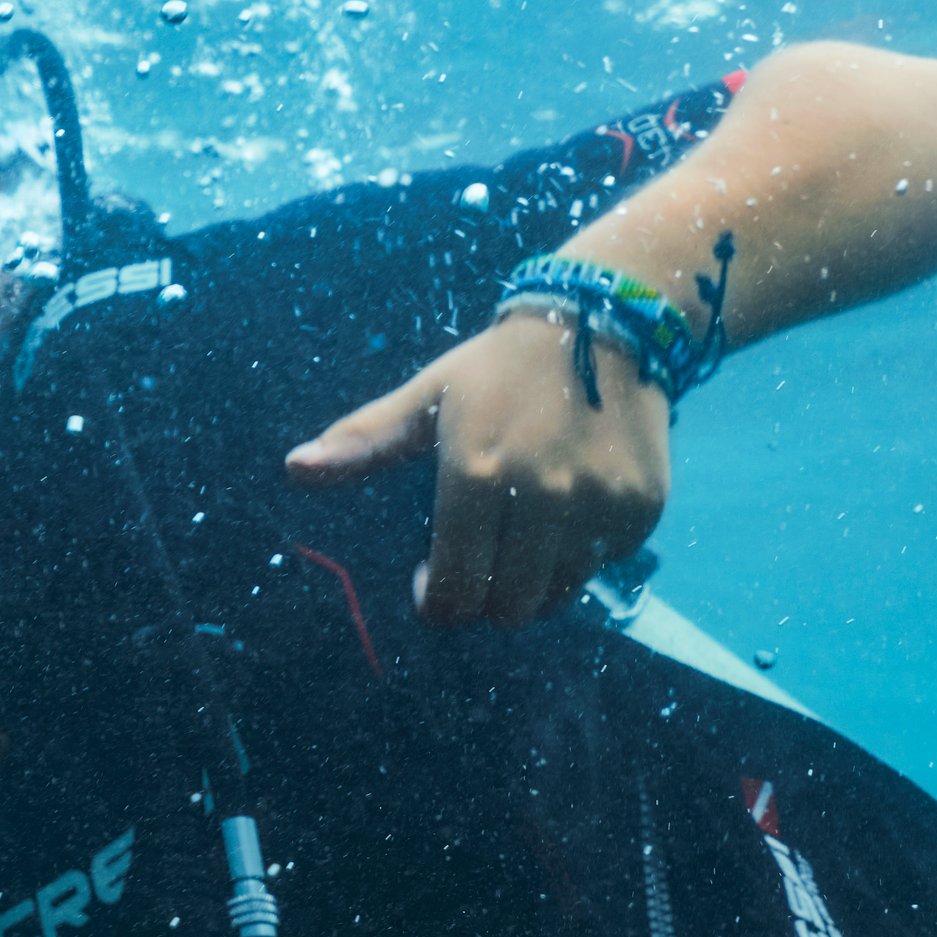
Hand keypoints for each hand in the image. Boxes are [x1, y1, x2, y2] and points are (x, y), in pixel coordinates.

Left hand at [285, 314, 668, 626]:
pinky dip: (578, 558)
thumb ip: (364, 440)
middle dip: (481, 600)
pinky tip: (567, 514)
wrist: (605, 328)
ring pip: (554, 597)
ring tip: (518, 542)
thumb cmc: (498, 370)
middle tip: (476, 566)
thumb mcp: (427, 397)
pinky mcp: (642, 511)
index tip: (430, 583)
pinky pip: (600, 567)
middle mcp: (543, 496)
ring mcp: (599, 506)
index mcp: (476, 472)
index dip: (436, 601)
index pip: (452, 589)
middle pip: (505, 607)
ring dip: (529, 585)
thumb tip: (294, 469)